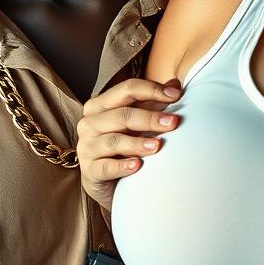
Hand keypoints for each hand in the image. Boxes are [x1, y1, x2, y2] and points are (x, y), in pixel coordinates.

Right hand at [77, 77, 181, 212]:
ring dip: (137, 143)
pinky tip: (137, 165)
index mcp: (100, 105)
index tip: (176, 95)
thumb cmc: (122, 145)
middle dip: (150, 118)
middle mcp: (90, 123)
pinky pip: (105, 167)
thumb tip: (175, 84)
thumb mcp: (136, 122)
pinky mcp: (89, 171)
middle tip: (173, 122)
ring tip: (158, 146)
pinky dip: (121, 166)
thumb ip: (153, 103)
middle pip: (122, 115)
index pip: (127, 89)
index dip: (152, 90)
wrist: (105, 180)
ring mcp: (87, 147)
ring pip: (113, 141)